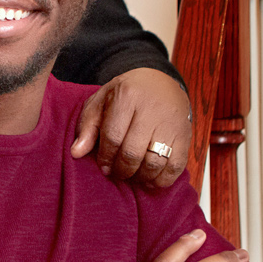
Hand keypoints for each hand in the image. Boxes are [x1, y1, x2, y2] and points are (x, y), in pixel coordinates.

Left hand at [72, 68, 191, 187]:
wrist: (161, 82)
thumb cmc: (126, 95)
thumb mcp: (101, 102)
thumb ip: (87, 126)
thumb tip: (76, 153)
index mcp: (127, 97)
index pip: (113, 136)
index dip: (105, 158)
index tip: (103, 167)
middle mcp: (152, 109)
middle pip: (133, 152)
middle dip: (122, 170)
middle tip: (117, 174)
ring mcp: (171, 123)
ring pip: (155, 162)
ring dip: (140, 176)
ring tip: (132, 175)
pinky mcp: (185, 135)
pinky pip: (176, 166)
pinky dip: (162, 179)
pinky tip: (151, 178)